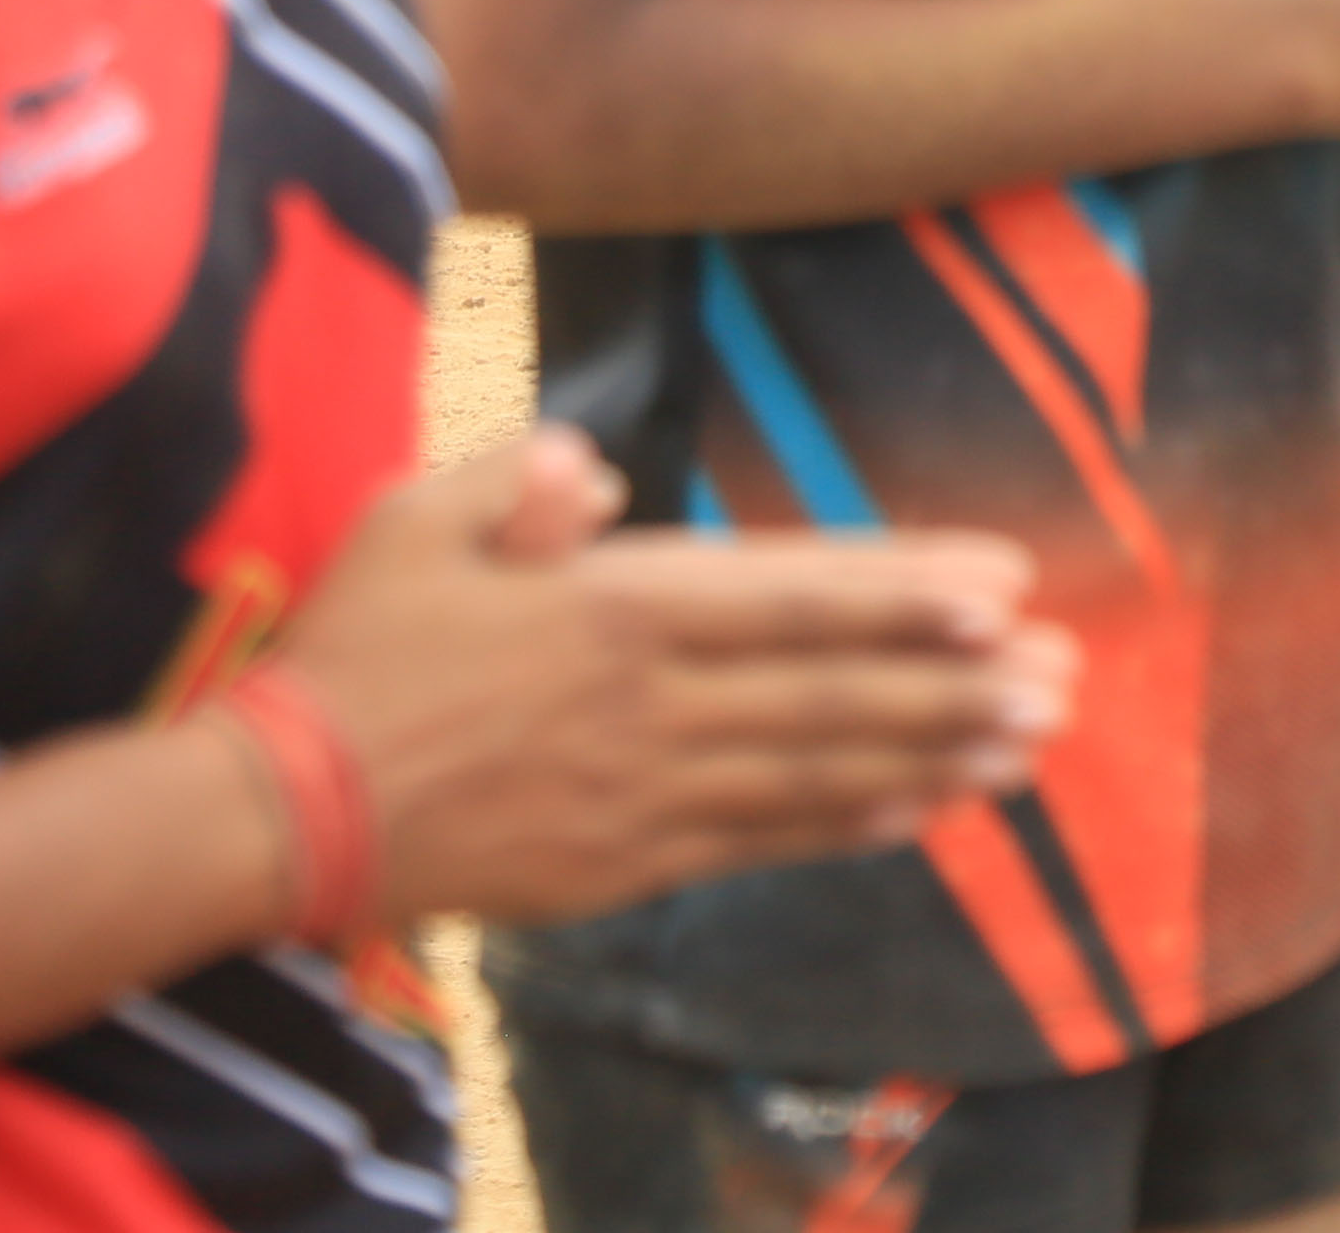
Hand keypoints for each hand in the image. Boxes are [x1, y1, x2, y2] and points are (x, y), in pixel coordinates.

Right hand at [267, 431, 1069, 928]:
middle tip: (1062, 677)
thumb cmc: (355, 645)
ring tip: (1028, 745)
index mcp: (615, 608)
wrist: (277, 811)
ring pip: (815, 771)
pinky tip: (921, 813)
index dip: (905, 589)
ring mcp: (641, 793)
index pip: (795, 593)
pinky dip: (846, 827)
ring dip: (931, 755)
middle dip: (958, 683)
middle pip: (833, 689)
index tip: (1003, 586)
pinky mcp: (620, 865)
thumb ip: (521, 479)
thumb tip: (595, 474)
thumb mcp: (418, 516)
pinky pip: (758, 841)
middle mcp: (649, 703)